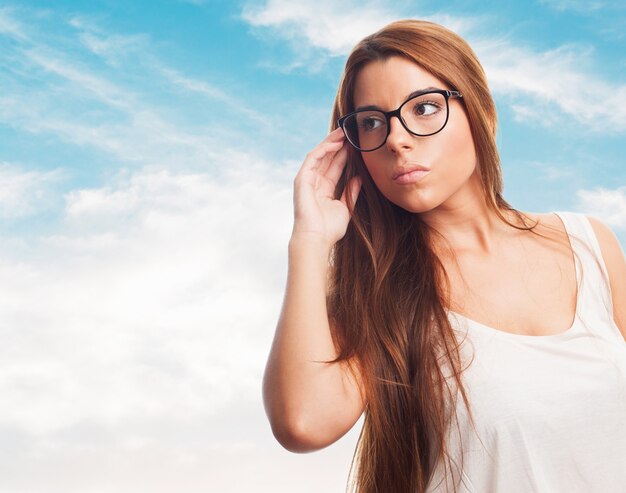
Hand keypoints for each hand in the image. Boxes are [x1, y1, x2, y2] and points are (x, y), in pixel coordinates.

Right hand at [291, 128, 361, 247]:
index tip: (357, 145)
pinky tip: (336, 143)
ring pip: (320, 155)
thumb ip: (351, 192)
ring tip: (344, 131)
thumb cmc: (329, 229)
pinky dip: (324, 149)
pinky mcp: (302, 178)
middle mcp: (315, 182)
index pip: (335, 167)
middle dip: (339, 144)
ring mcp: (307, 180)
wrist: (317, 238)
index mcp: (325, 189)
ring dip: (331, 142)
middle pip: (327, 158)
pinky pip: (313, 158)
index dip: (345, 155)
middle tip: (351, 131)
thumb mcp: (346, 208)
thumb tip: (359, 177)